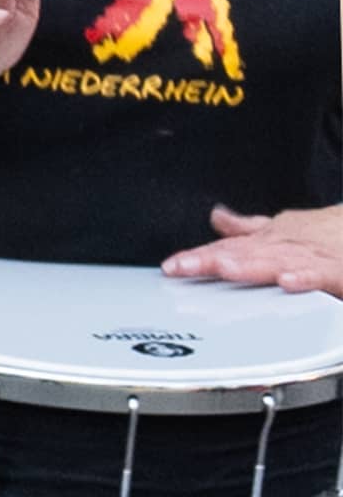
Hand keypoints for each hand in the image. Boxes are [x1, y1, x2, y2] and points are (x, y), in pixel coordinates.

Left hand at [165, 204, 342, 295]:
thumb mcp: (285, 228)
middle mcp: (287, 246)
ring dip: (250, 265)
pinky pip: (322, 274)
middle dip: (213, 260)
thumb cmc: (329, 234)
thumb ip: (248, 228)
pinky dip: (306, 276)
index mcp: (272, 240)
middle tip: (183, 267)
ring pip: (277, 260)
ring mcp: (311, 257)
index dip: (198, 257)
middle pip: (245, 253)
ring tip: (224, 269)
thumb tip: (217, 216)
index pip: (229, 248)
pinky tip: (288, 280)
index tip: (170, 267)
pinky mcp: (337, 270)